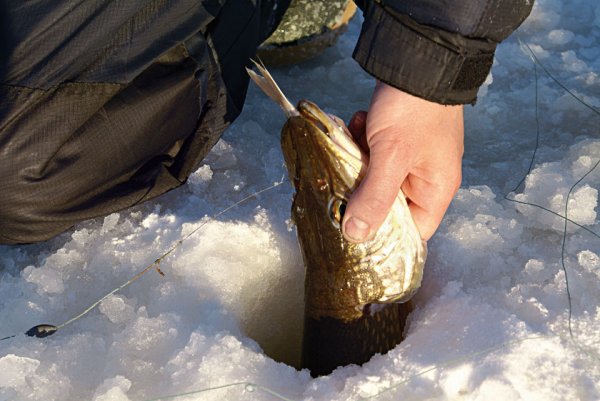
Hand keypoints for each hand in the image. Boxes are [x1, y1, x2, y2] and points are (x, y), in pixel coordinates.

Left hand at [342, 81, 463, 241]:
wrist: (415, 60)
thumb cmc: (413, 112)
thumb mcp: (391, 157)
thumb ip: (374, 198)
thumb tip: (356, 236)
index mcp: (436, 190)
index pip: (412, 231)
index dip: (385, 236)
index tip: (354, 231)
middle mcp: (425, 178)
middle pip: (388, 204)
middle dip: (364, 190)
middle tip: (347, 178)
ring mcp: (409, 158)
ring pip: (375, 177)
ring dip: (360, 162)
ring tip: (356, 140)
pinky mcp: (394, 140)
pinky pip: (373, 154)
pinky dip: (361, 142)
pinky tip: (358, 124)